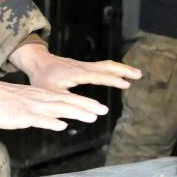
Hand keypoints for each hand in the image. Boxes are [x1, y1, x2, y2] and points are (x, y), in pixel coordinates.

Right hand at [0, 74, 109, 130]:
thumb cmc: (3, 102)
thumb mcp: (26, 105)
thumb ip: (42, 112)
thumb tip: (57, 120)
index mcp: (42, 97)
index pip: (67, 99)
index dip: (84, 103)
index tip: (100, 108)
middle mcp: (40, 100)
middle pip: (67, 102)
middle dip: (87, 106)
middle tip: (104, 110)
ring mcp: (32, 107)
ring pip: (57, 109)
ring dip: (75, 112)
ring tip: (91, 117)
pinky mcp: (22, 116)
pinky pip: (38, 119)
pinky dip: (50, 121)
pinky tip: (61, 125)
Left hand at [9, 43, 140, 91]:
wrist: (37, 63)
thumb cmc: (43, 80)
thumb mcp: (52, 94)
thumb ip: (69, 104)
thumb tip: (89, 114)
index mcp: (76, 74)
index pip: (98, 76)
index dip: (112, 80)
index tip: (126, 83)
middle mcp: (82, 67)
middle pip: (106, 66)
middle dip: (123, 70)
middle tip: (139, 74)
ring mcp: (83, 65)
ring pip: (105, 65)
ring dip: (121, 68)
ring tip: (136, 73)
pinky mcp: (83, 66)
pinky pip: (101, 66)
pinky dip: (113, 69)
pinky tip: (119, 73)